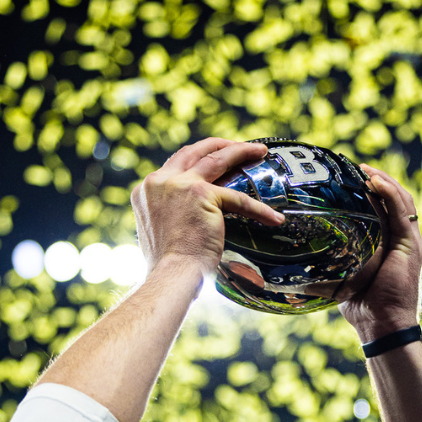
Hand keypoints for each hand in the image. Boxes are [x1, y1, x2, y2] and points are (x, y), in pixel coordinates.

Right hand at [132, 138, 284, 279]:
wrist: (169, 276)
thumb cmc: (167, 266)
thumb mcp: (159, 231)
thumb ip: (170, 214)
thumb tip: (187, 217)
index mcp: (147, 189)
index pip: (176, 164)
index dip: (197, 158)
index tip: (213, 157)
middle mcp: (160, 181)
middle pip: (195, 152)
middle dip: (220, 145)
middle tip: (240, 147)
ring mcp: (181, 185)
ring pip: (217, 159)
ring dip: (241, 152)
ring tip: (260, 152)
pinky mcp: (202, 195)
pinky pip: (238, 199)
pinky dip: (258, 209)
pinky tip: (274, 217)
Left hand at [339, 167, 421, 342]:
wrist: (381, 325)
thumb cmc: (361, 308)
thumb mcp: (338, 283)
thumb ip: (322, 273)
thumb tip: (288, 274)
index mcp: (388, 244)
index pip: (382, 209)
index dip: (368, 192)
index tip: (347, 179)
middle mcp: (401, 239)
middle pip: (392, 199)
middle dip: (376, 180)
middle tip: (353, 168)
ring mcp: (409, 241)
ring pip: (400, 200)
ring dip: (383, 181)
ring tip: (364, 170)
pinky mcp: (412, 245)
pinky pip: (403, 212)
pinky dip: (390, 194)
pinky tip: (375, 182)